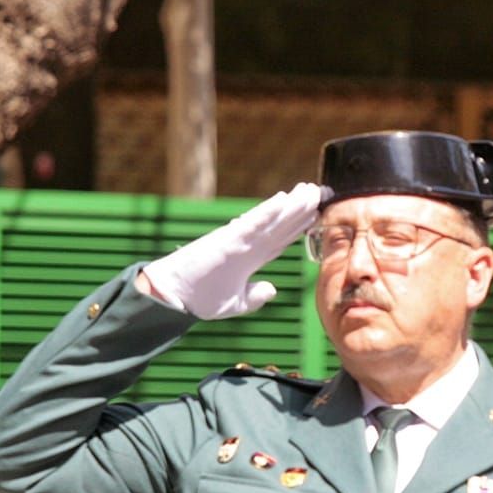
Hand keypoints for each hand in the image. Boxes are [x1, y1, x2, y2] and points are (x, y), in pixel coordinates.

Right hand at [142, 183, 321, 318]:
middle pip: (281, 225)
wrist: (173, 298)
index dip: (299, 227)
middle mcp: (247, 246)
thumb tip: (272, 289)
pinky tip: (283, 199)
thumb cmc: (199, 299)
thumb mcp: (235, 303)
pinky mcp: (227, 241)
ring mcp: (239, 241)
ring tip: (310, 190)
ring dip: (292, 204)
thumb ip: (254, 297)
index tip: (315, 215)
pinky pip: (252, 224)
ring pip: (272, 220)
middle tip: (319, 191)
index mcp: (249, 259)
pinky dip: (267, 212)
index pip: (280, 239)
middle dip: (301, 210)